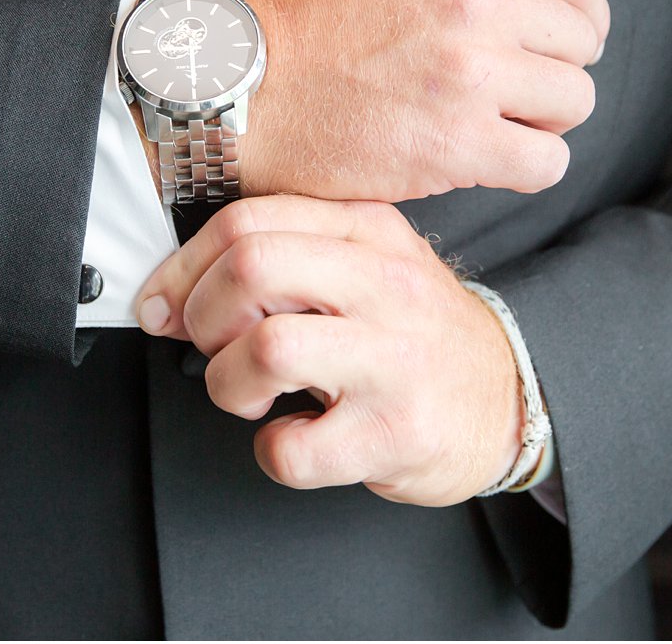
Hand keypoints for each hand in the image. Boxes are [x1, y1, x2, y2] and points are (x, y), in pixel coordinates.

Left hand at [137, 195, 522, 506]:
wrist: (507, 397)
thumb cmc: (412, 333)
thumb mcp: (366, 262)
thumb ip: (287, 253)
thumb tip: (173, 287)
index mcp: (366, 230)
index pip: (247, 220)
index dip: (182, 267)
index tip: (165, 305)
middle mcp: (384, 283)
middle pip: (251, 267)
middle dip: (202, 316)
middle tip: (212, 347)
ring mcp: (394, 359)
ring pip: (266, 349)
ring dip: (229, 384)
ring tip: (253, 395)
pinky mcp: (396, 432)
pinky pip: (293, 447)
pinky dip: (274, 452)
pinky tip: (296, 438)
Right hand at [237, 0, 609, 202]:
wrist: (245, 89)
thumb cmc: (307, 35)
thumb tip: (534, 9)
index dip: (581, 20)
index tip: (565, 46)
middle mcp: (476, 2)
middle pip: (581, 45)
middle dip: (554, 74)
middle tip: (512, 95)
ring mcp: (472, 74)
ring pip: (574, 103)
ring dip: (542, 123)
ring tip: (492, 127)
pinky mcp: (460, 144)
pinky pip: (547, 163)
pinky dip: (527, 170)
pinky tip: (487, 163)